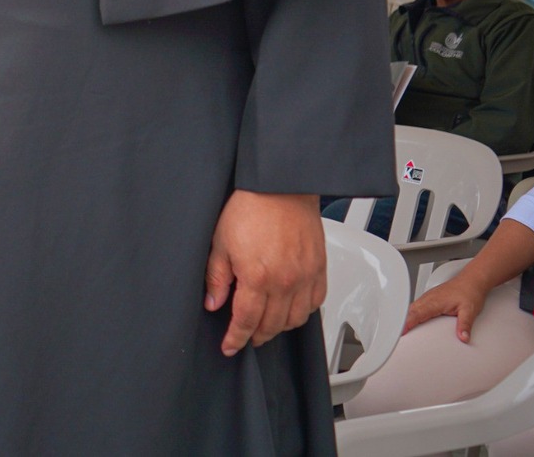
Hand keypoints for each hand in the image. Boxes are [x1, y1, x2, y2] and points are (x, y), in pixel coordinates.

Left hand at [204, 190, 325, 356]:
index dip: (236, 338)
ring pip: (296, 319)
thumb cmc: (249, 207)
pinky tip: (291, 308)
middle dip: (256, 336)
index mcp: (258, 277)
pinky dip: (303, 312)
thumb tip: (214, 303)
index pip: (246, 321)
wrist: (280, 186)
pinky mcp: (319, 268)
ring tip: (266, 325)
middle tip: (246, 337)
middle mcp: (286, 282)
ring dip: (280, 328)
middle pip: (273, 325)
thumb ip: (217, 278)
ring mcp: (306, 276)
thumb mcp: (220, 243)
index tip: (229, 346)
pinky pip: (315, 302)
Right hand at [405, 268, 491, 342]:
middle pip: (410, 311)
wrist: (471, 281)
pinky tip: (412, 320)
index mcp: (435, 301)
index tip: (401, 331)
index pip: (417, 313)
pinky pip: (416, 306)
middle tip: (398, 334)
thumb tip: (463, 337)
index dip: (407, 322)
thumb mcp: (470, 310)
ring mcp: (428, 297)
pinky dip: (411, 314)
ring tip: (401, 330)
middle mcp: (429, 298)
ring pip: (411, 308)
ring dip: (405, 317)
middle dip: (402, 322)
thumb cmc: (469, 292)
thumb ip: (465, 325)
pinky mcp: (429, 298)